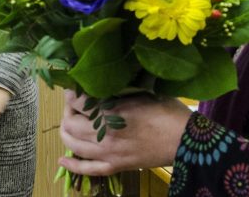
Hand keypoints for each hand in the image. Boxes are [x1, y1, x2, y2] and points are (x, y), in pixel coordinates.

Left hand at [58, 90, 191, 176]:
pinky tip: (62, 160)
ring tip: (71, 122)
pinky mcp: (116, 166)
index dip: (71, 93)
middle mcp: (105, 134)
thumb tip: (101, 79)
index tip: (74, 87)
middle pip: (70, 123)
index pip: (77, 102)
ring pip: (73, 145)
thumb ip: (118, 89)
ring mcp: (109, 153)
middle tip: (75, 104)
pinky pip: (87, 170)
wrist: (186, 140)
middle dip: (68, 111)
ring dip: (66, 132)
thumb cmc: (167, 111)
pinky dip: (72, 166)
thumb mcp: (142, 91)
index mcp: (112, 112)